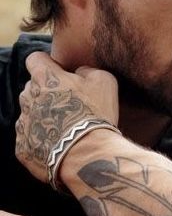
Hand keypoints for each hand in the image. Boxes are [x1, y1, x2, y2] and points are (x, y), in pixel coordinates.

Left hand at [15, 52, 118, 182]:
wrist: (88, 155)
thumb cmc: (96, 116)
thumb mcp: (105, 82)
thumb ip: (89, 70)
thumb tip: (81, 72)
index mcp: (45, 78)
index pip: (35, 60)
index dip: (48, 66)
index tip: (61, 76)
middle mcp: (27, 97)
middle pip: (33, 90)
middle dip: (48, 96)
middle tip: (71, 109)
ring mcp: (23, 124)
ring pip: (30, 116)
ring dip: (44, 120)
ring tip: (67, 132)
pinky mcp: (23, 148)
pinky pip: (30, 141)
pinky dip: (42, 143)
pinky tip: (61, 148)